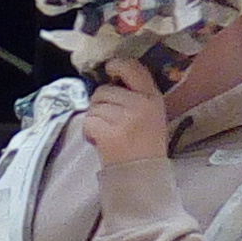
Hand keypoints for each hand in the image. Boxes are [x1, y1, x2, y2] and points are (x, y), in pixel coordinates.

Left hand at [79, 56, 169, 171]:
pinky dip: (89, 132)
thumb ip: (136, 94)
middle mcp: (140, 104)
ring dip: (94, 119)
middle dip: (100, 104)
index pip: (133, 68)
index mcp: (152, 97)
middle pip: (103, 90)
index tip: (109, 70)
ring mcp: (125, 119)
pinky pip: (88, 122)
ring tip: (106, 132)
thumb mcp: (151, 113)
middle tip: (108, 120)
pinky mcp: (110, 134)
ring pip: (94, 107)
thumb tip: (110, 78)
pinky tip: (99, 141)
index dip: (116, 65)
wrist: (143, 175)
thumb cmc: (145, 143)